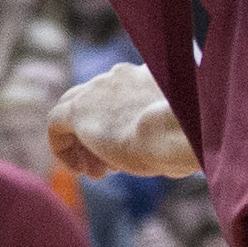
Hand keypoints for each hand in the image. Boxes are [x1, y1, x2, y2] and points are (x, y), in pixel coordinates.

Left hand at [48, 63, 198, 177]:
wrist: (177, 131)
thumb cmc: (191, 137)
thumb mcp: (186, 133)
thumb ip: (172, 136)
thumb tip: (174, 160)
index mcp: (149, 74)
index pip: (124, 94)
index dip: (122, 122)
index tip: (130, 148)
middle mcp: (121, 76)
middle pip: (97, 101)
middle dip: (100, 133)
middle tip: (109, 165)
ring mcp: (97, 89)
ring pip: (74, 111)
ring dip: (82, 142)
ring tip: (95, 171)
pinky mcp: (77, 110)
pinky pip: (56, 124)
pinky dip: (63, 146)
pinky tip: (78, 169)